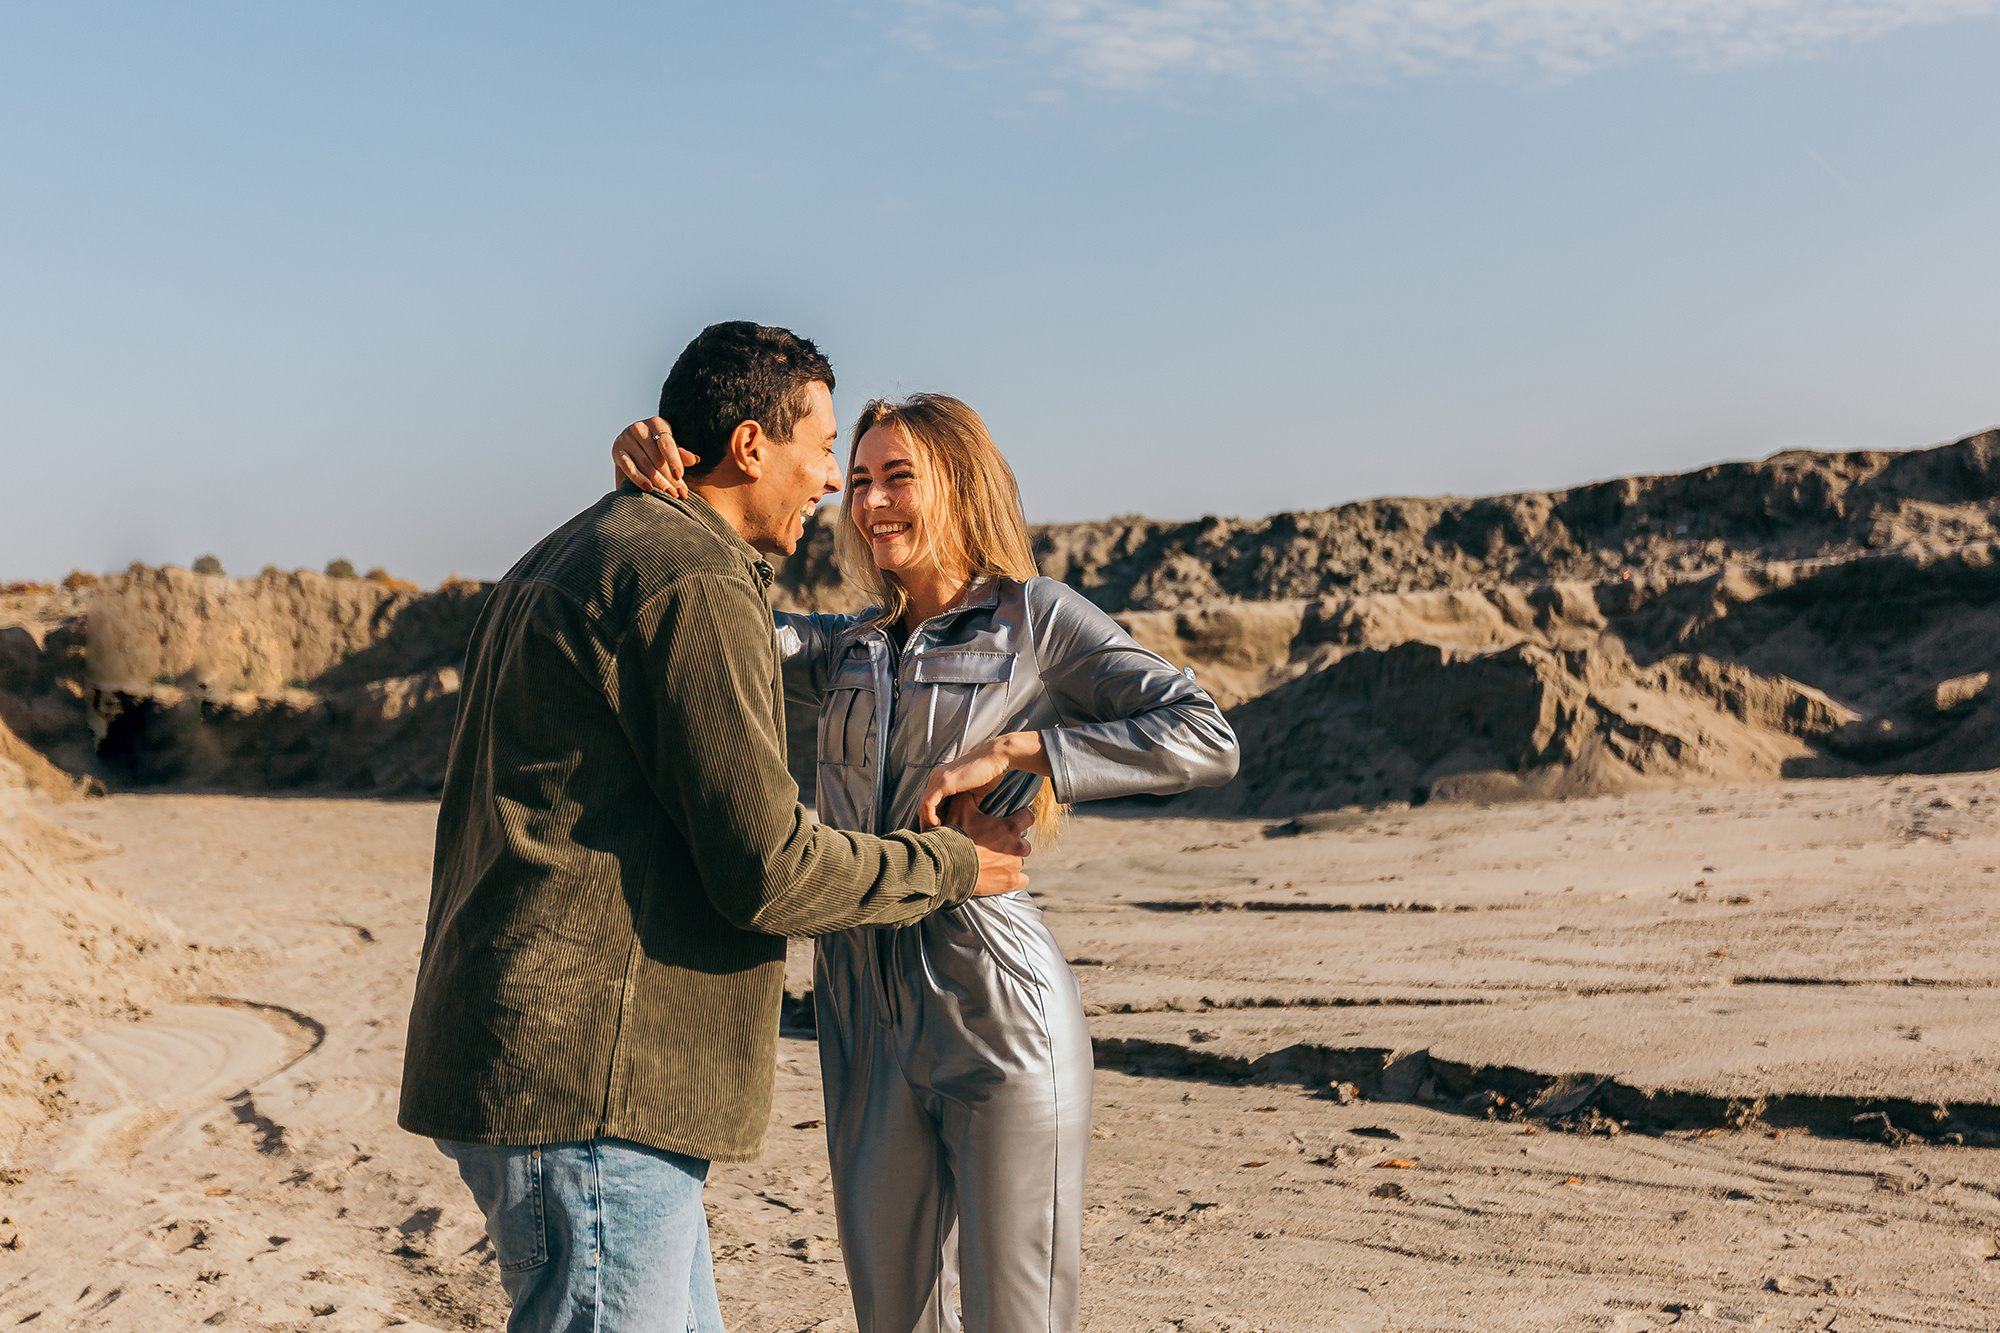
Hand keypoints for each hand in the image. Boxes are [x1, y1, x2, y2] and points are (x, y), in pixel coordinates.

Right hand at [613, 418, 696, 498]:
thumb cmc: (656, 445)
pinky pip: (628, 467)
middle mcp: (639, 428)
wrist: (632, 443)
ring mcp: (626, 438)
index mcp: (656, 423)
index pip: (667, 444)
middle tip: (678, 492)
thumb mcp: (669, 446)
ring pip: (644, 463)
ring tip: (669, 493)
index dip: (674, 460)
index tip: (679, 476)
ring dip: (657, 481)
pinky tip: (649, 488)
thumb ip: (681, 453)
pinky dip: (638, 478)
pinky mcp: (617, 451)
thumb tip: (695, 460)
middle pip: (656, 457)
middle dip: (669, 477)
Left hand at [919, 732, 1051, 829]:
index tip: (939, 837)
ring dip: (926, 824)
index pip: (930, 804)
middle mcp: (936, 778)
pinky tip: (938, 826)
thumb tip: (964, 822)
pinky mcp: (943, 782)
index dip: (932, 822)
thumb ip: (964, 805)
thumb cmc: (989, 774)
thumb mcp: (973, 794)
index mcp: (942, 779)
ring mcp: (937, 779)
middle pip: (923, 806)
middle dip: (926, 825)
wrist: (997, 758)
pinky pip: (928, 804)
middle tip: (933, 842)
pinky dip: (930, 817)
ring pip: (923, 806)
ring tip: (935, 837)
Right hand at [951, 793, 1032, 896]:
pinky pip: (1022, 880)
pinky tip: (1002, 876)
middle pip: (1025, 843)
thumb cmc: (954, 836)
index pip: (1029, 817)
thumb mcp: (960, 810)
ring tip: (994, 861)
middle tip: (998, 844)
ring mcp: (1014, 866)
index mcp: (1009, 828)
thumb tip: (968, 784)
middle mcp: (1016, 847)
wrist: (946, 866)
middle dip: (1015, 843)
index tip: (1016, 818)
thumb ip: (968, 795)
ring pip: (1020, 861)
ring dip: (1010, 860)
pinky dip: (1014, 878)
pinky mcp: (1011, 882)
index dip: (1023, 816)